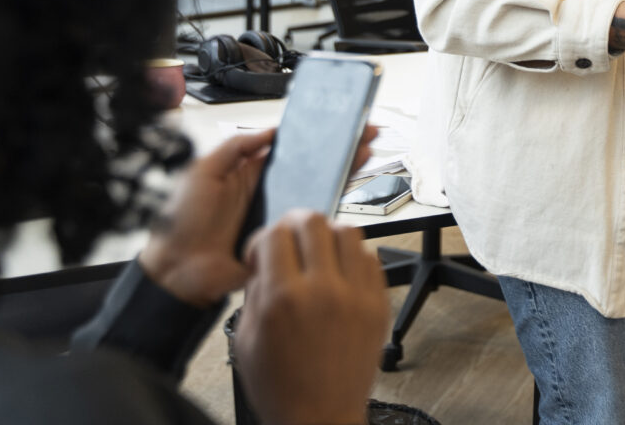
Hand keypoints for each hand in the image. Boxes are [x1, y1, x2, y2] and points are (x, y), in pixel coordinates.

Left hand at [139, 126, 378, 307]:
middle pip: (311, 164)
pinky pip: (312, 217)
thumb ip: (235, 147)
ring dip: (342, 170)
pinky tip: (347, 185)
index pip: (289, 147)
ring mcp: (278, 212)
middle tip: (363, 132)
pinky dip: (332, 203)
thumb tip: (270, 131)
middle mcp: (268, 190)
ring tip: (363, 152)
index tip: (334, 119)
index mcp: (249, 172)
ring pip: (317, 187)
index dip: (312, 133)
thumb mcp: (202, 171)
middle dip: (338, 148)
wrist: (178, 270)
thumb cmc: (181, 223)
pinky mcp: (284, 235)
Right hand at [232, 211, 389, 424]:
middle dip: (294, 225)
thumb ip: (254, 291)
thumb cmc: (281, 388)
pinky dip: (353, 256)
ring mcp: (356, 295)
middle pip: (313, 221)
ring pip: (347, 230)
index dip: (262, 239)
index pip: (275, 234)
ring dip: (327, 235)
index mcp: (282, 299)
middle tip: (289, 242)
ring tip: (317, 253)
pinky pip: (370, 258)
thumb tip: (262, 259)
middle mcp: (322, 291)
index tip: (261, 254)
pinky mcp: (379, 304)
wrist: (321, 419)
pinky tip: (340, 272)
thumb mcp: (245, 340)